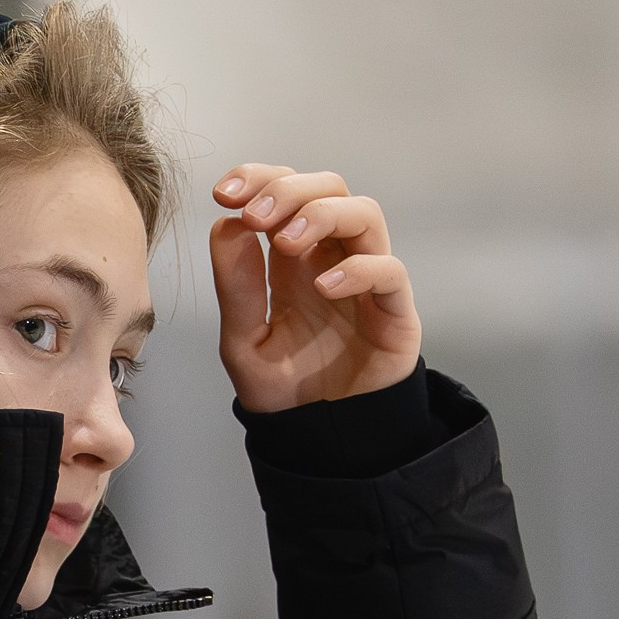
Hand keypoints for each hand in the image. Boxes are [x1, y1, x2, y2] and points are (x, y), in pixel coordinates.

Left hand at [210, 164, 421, 412]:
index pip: (285, 192)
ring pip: (365, 213)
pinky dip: (357, 269)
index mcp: (292, 260)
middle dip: (289, 189)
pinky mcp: (394, 312)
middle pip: (328, 187)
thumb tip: (226, 225)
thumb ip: (234, 288)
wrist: (321, 439)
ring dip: (322, 213)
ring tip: (286, 242)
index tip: (224, 193)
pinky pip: (389, 271)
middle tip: (255, 216)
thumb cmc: (286, 390)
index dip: (259, 179)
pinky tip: (323, 287)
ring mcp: (367, 281)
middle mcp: (332, 259)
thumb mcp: (242, 342)